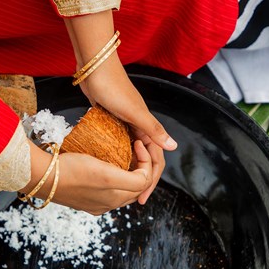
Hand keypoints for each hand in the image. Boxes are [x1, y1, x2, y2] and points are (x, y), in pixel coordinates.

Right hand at [22, 140, 153, 214]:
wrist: (40, 176)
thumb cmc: (71, 170)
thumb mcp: (106, 174)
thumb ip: (132, 180)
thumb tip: (146, 179)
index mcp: (116, 197)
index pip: (145, 180)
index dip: (146, 160)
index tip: (136, 143)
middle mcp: (108, 204)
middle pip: (135, 187)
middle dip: (140, 168)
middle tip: (135, 149)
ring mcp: (96, 204)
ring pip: (122, 189)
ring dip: (128, 174)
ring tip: (123, 156)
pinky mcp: (85, 201)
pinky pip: (106, 191)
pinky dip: (113, 180)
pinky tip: (106, 168)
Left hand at [63, 10, 176, 203]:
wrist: (94, 68)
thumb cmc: (113, 88)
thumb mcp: (134, 112)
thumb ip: (152, 129)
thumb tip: (173, 146)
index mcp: (147, 127)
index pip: (156, 160)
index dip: (151, 181)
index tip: (140, 199)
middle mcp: (139, 127)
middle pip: (145, 159)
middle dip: (141, 181)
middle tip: (132, 200)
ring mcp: (125, 124)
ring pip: (132, 153)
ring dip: (130, 170)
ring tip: (121, 188)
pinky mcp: (111, 121)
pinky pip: (118, 145)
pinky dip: (117, 158)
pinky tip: (107, 168)